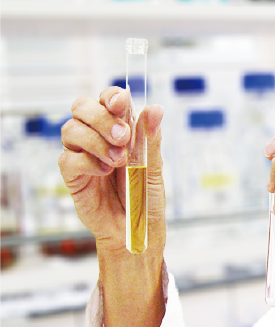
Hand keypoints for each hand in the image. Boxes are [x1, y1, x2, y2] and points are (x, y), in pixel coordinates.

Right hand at [59, 87, 164, 255]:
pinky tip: (104, 172)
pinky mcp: (72, 176)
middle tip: (124, 138)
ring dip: (97, 141)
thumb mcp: (154, 168)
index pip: (107, 100)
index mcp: (119, 131)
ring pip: (71, 129)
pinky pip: (67, 158)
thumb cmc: (145, 199)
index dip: (111, 96)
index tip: (122, 103)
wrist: (138, 230)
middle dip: (102, 117)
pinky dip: (87, 161)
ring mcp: (82, 156)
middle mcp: (97, 138)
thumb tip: (155, 109)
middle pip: (82, 107)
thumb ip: (150, 139)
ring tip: (119, 161)